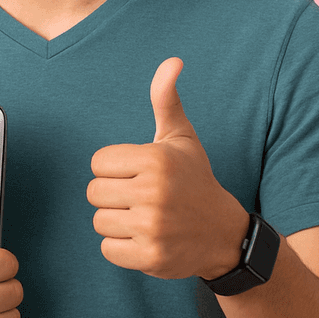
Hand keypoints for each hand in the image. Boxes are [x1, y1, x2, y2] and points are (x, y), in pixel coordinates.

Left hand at [86, 58, 248, 279]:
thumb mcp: (181, 137)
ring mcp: (153, 227)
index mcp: (155, 159)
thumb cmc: (193, 178)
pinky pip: (107, 249)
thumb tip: (173, 61)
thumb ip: (166, 99)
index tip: (136, 172)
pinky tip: (143, 237)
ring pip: (98, 220)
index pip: (98, 162)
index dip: (114, 167)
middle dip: (112, 194)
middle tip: (138, 196)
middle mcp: (154, 193)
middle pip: (94, 192)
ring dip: (115, 220)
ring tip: (142, 216)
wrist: (224, 233)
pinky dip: (120, 246)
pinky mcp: (151, 257)